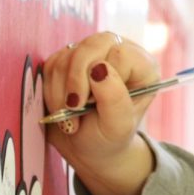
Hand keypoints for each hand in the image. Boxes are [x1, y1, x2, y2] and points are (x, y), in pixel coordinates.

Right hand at [42, 31, 159, 194]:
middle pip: (91, 46)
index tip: (90, 104)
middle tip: (73, 108)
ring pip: (67, 56)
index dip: (99, 78)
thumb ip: (114, 98)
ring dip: (61, 91)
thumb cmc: (108, 140)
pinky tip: (62, 106)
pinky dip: (51, 88)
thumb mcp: (117, 127)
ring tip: (71, 115)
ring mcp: (93, 54)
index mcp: (143, 67)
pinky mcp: (69, 59)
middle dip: (75, 80)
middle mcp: (119, 53)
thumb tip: (99, 67)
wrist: (87, 148)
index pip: (118, 53)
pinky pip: (52, 63)